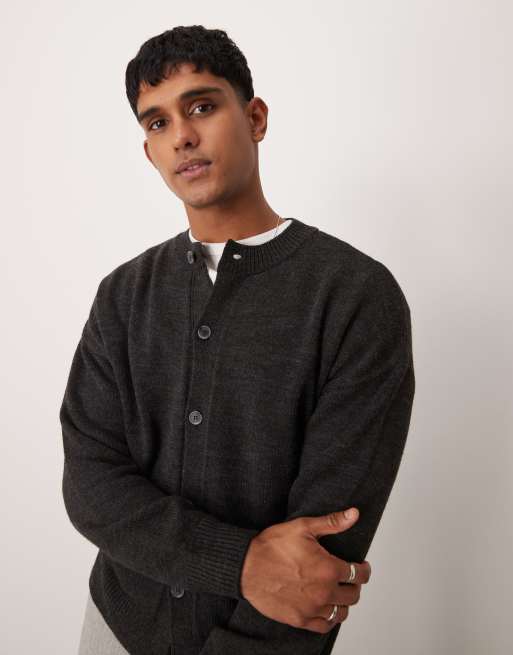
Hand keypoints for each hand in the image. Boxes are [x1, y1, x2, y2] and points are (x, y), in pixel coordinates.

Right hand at [240, 508, 370, 633]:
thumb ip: (332, 522)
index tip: (362, 566)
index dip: (364, 569)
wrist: (245, 567)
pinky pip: (325, 625)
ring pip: (341, 612)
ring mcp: (312, 609)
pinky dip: (330, 618)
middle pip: (353, 595)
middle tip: (349, 577)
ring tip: (338, 592)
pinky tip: (327, 608)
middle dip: (354, 585)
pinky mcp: (299, 620)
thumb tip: (354, 514)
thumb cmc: (271, 546)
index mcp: (328, 569)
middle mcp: (324, 592)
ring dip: (343, 602)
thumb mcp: (303, 527)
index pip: (359, 574)